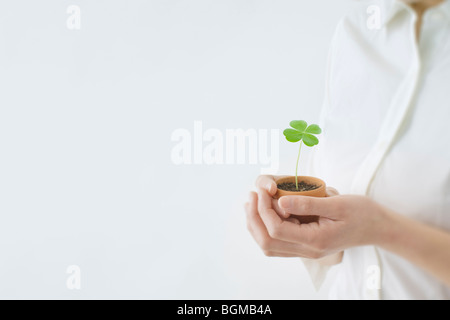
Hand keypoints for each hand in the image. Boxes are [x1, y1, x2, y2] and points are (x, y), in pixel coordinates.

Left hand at [245, 175, 386, 259]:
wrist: (378, 227)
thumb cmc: (361, 213)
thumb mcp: (337, 203)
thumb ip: (307, 204)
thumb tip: (279, 201)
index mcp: (315, 240)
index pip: (277, 229)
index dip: (264, 209)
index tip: (263, 189)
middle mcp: (308, 250)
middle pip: (267, 242)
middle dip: (254, 218)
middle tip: (252, 195)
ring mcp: (306, 250)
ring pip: (270, 245)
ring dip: (257, 224)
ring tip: (253, 201)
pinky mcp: (306, 245)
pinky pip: (278, 243)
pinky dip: (266, 227)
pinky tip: (265, 210)